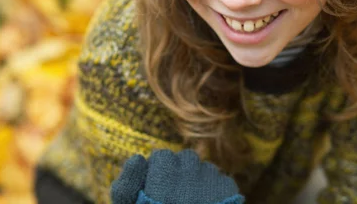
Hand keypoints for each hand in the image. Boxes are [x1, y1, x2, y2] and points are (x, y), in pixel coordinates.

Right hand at [110, 149, 244, 203]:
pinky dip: (216, 190)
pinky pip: (221, 179)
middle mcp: (189, 173)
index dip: (158, 173)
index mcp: (163, 178)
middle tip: (176, 198)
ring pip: (204, 167)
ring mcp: (212, 180)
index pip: (161, 156)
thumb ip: (126, 187)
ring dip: (198, 180)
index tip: (157, 189)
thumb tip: (136, 157)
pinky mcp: (230, 189)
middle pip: (185, 159)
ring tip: (194, 202)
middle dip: (180, 173)